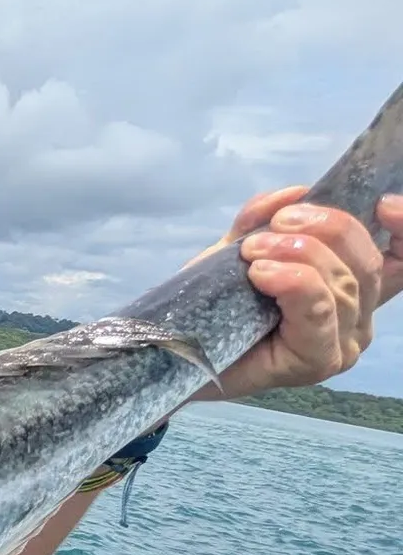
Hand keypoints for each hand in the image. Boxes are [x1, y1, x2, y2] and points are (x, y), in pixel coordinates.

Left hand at [199, 187, 402, 400]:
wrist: (173, 353)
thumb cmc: (211, 307)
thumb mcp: (237, 250)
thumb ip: (264, 220)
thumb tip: (296, 192)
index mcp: (350, 290)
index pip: (399, 261)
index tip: (382, 203)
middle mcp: (357, 320)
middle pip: (367, 261)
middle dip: (323, 229)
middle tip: (272, 225)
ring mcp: (342, 344)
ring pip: (342, 283)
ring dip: (296, 254)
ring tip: (252, 253)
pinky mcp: (318, 362)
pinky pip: (319, 309)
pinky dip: (292, 282)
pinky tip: (259, 274)